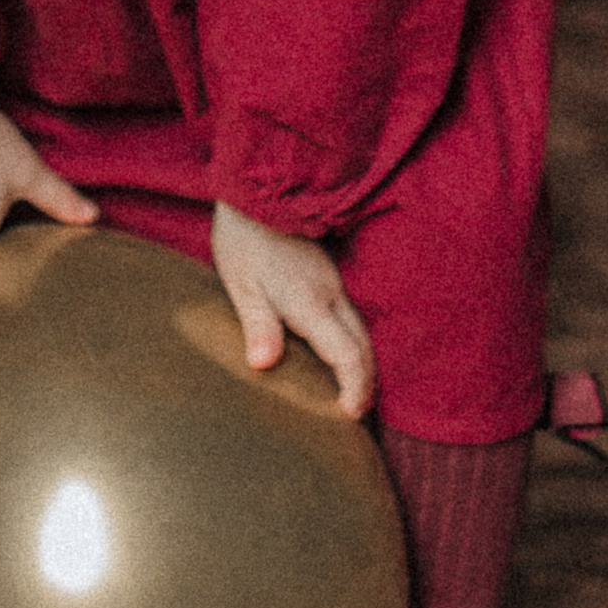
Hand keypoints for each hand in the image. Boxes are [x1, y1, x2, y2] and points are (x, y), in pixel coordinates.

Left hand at [211, 202, 374, 417]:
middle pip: (363, 348)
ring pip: (360, 332)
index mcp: (311, 303)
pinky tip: (337, 356)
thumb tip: (263, 365)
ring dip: (361, 365)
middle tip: (356, 415)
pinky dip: (352, 344)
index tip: (351, 416)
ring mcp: (333, 284)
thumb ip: (257, 323)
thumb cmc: (245, 239)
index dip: (355, 388)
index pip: (348, 354)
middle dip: (365, 384)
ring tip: (351, 393)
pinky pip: (350, 318)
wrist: (260, 191)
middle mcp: (331, 296)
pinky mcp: (328, 277)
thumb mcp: (241, 282)